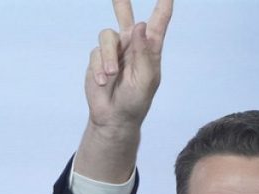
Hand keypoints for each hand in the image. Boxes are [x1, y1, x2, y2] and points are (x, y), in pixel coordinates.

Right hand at [74, 0, 173, 182]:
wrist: (113, 117)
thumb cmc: (136, 100)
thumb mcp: (146, 78)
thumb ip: (143, 51)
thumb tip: (139, 25)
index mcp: (150, 48)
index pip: (158, 21)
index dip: (163, 5)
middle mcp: (131, 44)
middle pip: (125, 14)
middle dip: (121, 2)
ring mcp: (114, 50)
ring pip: (107, 36)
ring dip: (108, 56)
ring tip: (111, 75)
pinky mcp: (98, 59)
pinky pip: (95, 53)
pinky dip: (99, 68)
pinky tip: (104, 81)